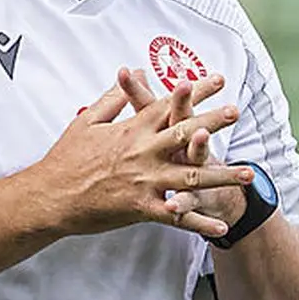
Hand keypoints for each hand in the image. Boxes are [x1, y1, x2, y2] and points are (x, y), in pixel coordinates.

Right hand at [35, 71, 249, 236]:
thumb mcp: (87, 122)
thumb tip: (131, 73)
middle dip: (214, 122)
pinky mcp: (141, 207)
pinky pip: (176, 217)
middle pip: (185, 133)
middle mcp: (143, 152)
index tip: (218, 79)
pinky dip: (199, 223)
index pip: (169, 104)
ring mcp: (144, 181)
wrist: (49, 196)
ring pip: (191, 177)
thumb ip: (113, 98)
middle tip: (237, 112)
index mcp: (132, 130)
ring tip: (249, 174)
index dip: (195, 90)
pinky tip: (220, 227)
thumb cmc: (65, 159)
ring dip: (222, 176)